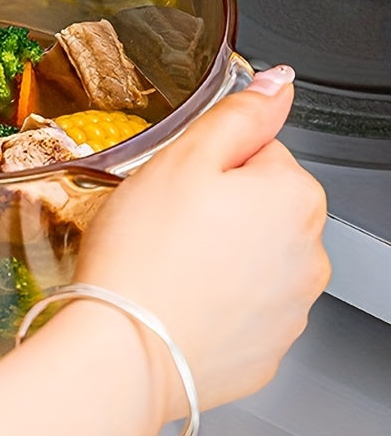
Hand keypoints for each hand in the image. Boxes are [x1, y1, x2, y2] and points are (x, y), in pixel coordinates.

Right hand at [75, 64, 329, 419]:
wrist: (126, 351)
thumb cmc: (146, 255)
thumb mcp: (184, 159)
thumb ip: (240, 114)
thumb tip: (280, 83)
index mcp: (294, 197)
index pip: (259, 153)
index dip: (209, 164)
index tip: (177, 185)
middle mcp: (310, 254)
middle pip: (259, 207)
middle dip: (218, 210)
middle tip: (165, 225)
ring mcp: (291, 309)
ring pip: (251, 258)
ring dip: (218, 256)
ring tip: (167, 266)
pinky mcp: (267, 350)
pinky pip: (241, 308)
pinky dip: (214, 302)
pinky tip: (176, 301)